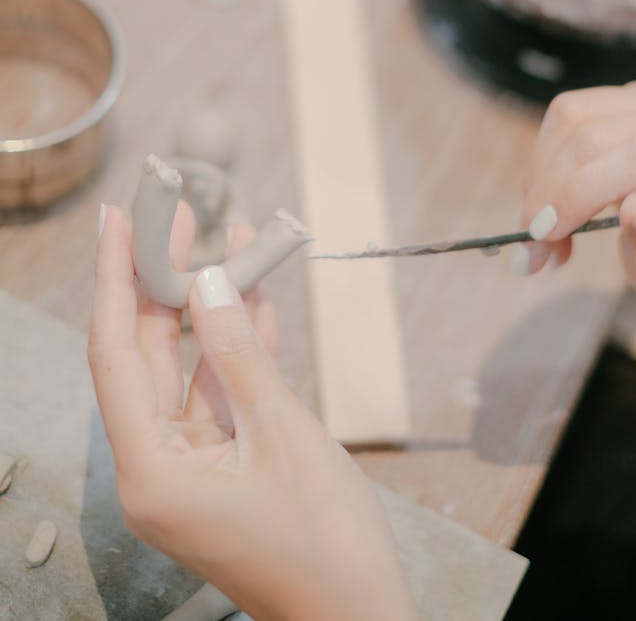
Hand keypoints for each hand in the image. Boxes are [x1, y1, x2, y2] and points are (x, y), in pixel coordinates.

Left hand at [89, 204, 417, 620]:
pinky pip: (223, 389)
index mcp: (152, 470)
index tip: (116, 219)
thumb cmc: (324, 542)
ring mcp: (193, 464)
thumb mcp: (282, 433)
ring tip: (218, 238)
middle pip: (146, 354)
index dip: (114, 278)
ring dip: (208, 306)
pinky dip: (239, 344)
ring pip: (189, 365)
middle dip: (161, 281)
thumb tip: (207, 279)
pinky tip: (257, 291)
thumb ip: (239, 352)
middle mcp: (159, 466)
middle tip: (173, 213)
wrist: (362, 614)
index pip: (114, 354)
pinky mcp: (227, 463)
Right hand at [516, 83, 635, 313]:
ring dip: (541, 178)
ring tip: (545, 234)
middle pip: (599, 131)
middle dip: (552, 192)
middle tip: (535, 249)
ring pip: (572, 117)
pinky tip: (554, 205)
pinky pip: (566, 116)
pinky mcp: (628, 99)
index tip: (547, 233)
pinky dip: (545, 164)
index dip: (586, 187)